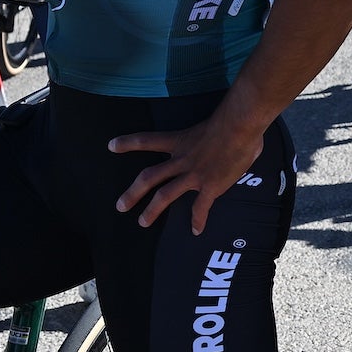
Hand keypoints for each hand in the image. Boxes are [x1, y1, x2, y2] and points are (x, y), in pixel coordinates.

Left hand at [108, 110, 265, 234]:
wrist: (239, 128)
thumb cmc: (232, 121)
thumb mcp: (212, 124)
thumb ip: (211, 134)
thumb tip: (226, 138)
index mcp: (179, 141)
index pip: (147, 140)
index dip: (128, 143)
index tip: (111, 145)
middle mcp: (181, 160)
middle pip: (149, 177)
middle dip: (133, 193)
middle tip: (120, 206)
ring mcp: (194, 175)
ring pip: (165, 195)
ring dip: (152, 210)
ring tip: (142, 222)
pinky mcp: (210, 186)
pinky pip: (200, 207)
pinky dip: (198, 220)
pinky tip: (195, 230)